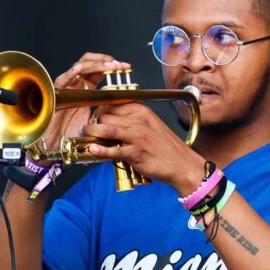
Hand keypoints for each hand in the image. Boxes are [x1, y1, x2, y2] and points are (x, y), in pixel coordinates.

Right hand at [40, 53, 130, 152]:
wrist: (54, 146)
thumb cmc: (69, 135)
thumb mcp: (94, 121)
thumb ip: (105, 111)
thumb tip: (123, 107)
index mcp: (84, 90)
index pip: (98, 71)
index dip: (111, 66)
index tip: (125, 67)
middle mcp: (75, 86)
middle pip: (89, 63)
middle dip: (105, 61)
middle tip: (119, 65)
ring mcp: (66, 88)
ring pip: (79, 67)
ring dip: (95, 64)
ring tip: (108, 66)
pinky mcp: (55, 95)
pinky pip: (62, 80)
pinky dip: (71, 73)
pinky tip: (80, 69)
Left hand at [82, 101, 206, 192]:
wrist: (182, 164)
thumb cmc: (165, 148)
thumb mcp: (150, 125)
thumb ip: (131, 121)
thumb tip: (108, 121)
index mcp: (142, 110)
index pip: (112, 105)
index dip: (98, 112)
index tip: (93, 118)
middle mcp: (139, 120)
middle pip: (105, 116)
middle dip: (93, 123)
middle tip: (88, 131)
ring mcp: (137, 136)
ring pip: (106, 129)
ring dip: (92, 133)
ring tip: (87, 137)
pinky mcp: (136, 153)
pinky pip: (112, 150)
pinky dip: (100, 150)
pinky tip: (92, 149)